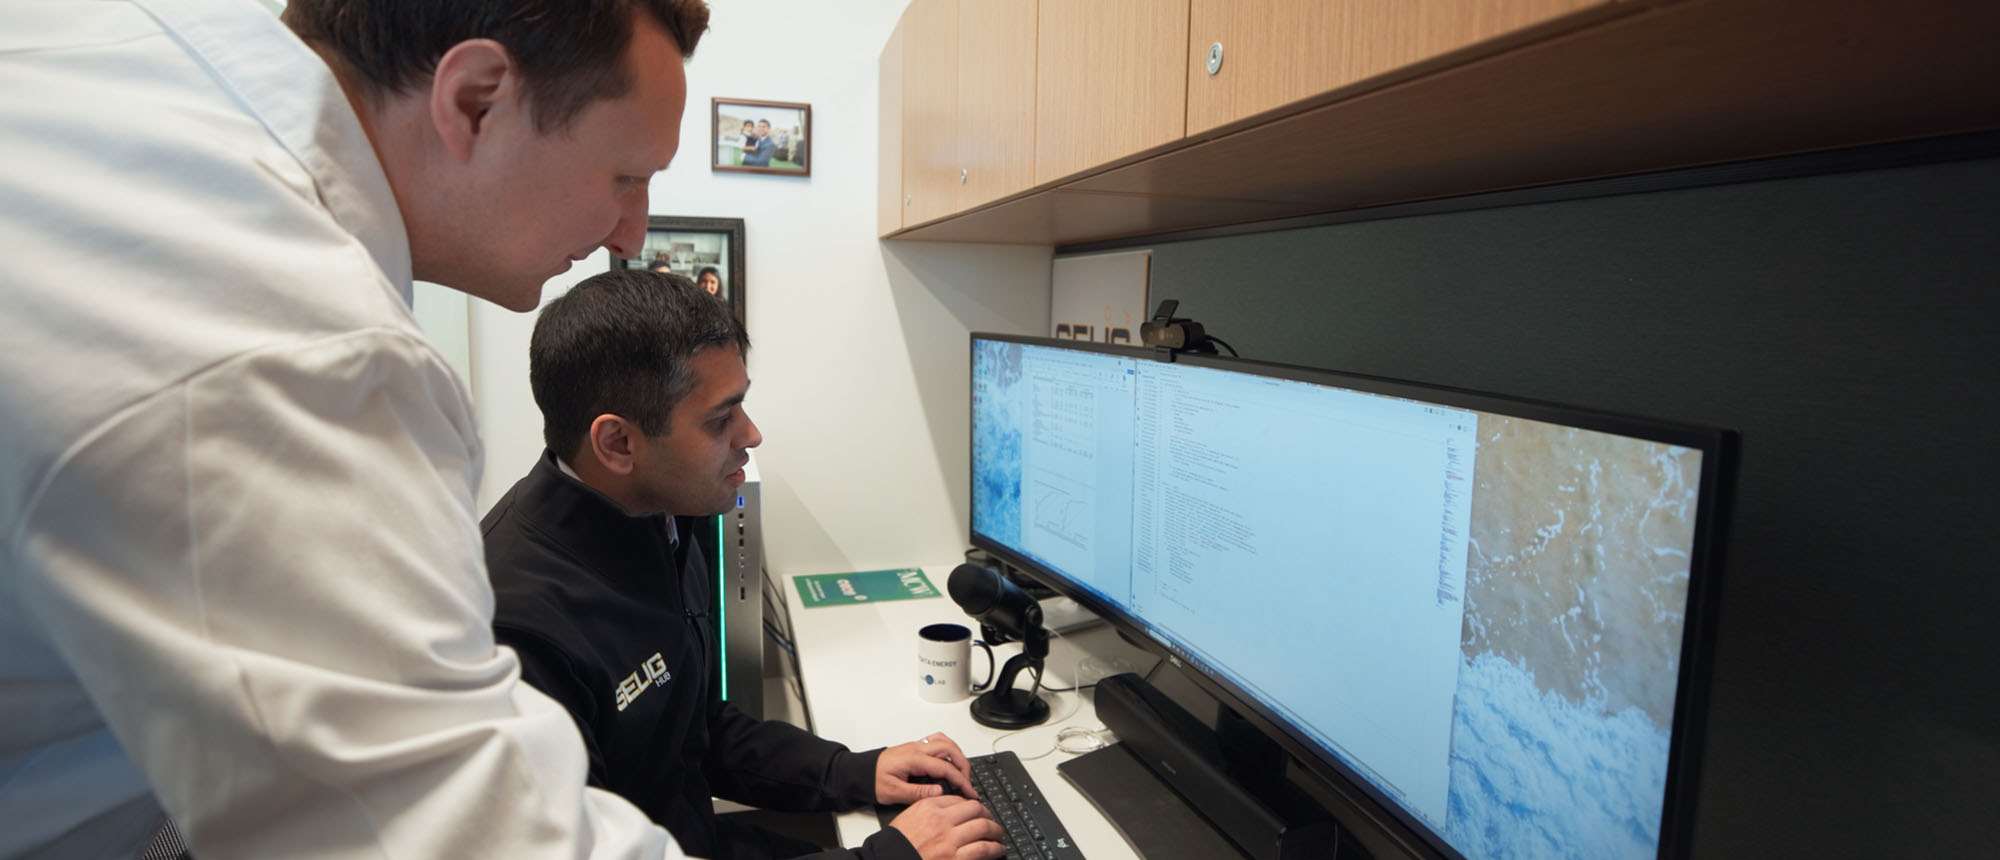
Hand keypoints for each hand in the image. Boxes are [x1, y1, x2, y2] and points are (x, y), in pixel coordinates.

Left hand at [877, 732, 976, 802]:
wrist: (860, 772)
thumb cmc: (873, 780)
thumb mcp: (893, 792)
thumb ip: (918, 792)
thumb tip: (940, 792)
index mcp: (913, 759)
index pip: (945, 767)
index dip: (960, 780)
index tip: (969, 791)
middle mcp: (917, 748)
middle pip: (950, 750)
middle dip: (964, 766)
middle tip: (968, 783)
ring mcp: (917, 746)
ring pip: (946, 742)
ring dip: (958, 756)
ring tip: (962, 773)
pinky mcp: (916, 748)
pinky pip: (938, 742)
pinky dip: (949, 750)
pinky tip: (950, 762)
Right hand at [888, 795, 1005, 859]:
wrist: (888, 859)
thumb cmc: (896, 844)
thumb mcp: (908, 817)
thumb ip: (927, 809)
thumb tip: (947, 809)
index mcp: (928, 807)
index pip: (959, 800)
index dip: (971, 805)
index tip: (976, 810)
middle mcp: (941, 821)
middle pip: (975, 810)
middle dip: (987, 815)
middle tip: (991, 821)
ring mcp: (950, 840)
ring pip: (983, 827)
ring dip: (995, 831)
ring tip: (998, 834)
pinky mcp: (955, 858)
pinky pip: (982, 849)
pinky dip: (994, 848)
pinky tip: (998, 849)